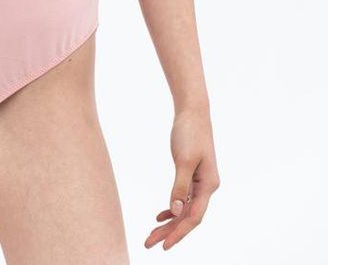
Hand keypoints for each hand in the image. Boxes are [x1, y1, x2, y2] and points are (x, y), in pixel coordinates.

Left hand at [144, 106, 219, 250]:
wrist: (192, 111)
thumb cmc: (190, 132)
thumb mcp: (183, 159)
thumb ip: (179, 186)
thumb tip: (174, 212)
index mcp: (208, 185)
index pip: (194, 217)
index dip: (179, 232)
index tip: (164, 246)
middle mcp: (206, 187)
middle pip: (188, 216)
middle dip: (170, 232)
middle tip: (149, 243)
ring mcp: (200, 181)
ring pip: (184, 209)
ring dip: (169, 222)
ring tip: (151, 234)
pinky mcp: (192, 175)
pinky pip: (183, 198)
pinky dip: (171, 208)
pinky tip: (160, 216)